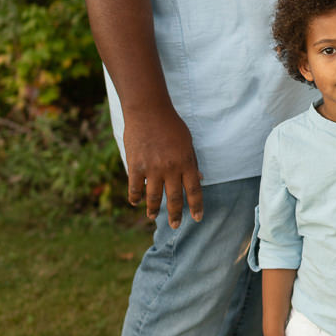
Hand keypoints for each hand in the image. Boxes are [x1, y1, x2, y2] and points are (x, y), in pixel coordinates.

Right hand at [123, 105, 202, 228]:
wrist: (148, 110)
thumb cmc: (171, 124)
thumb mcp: (188, 141)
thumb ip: (192, 161)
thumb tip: (200, 178)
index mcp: (186, 162)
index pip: (194, 190)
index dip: (196, 206)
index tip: (197, 218)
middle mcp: (170, 168)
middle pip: (174, 198)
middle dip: (175, 215)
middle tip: (175, 225)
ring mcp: (152, 168)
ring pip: (154, 197)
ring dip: (153, 209)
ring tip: (152, 216)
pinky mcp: (136, 166)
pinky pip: (135, 187)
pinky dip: (135, 197)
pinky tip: (136, 202)